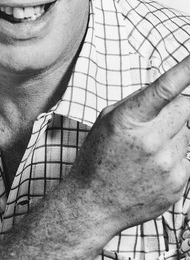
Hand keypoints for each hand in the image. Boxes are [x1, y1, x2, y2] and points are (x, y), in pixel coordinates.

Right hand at [67, 55, 189, 233]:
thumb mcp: (107, 121)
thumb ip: (137, 102)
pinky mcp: (178, 183)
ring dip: (175, 134)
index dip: (186, 70)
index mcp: (127, 120)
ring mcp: (166, 164)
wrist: (94, 203)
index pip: (164, 89)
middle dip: (178, 107)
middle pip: (186, 107)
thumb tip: (169, 91)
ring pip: (189, 133)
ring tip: (150, 150)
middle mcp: (150, 141)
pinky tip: (154, 167)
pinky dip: (176, 157)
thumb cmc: (98, 156)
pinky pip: (189, 157)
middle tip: (158, 119)